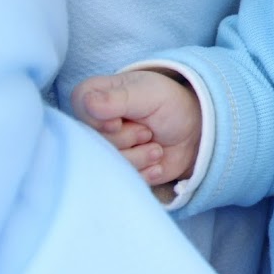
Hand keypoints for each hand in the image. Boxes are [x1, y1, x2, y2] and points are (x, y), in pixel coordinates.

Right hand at [71, 70, 201, 186]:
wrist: (193, 133)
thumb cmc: (168, 104)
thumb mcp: (149, 94)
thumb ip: (117, 99)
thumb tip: (87, 103)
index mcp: (94, 96)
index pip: (80, 106)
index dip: (101, 119)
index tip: (121, 120)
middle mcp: (91, 125)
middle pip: (93, 140)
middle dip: (129, 137)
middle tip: (147, 130)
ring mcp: (103, 150)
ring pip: (108, 163)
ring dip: (140, 156)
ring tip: (155, 145)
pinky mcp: (116, 172)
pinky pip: (123, 179)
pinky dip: (146, 172)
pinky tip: (156, 161)